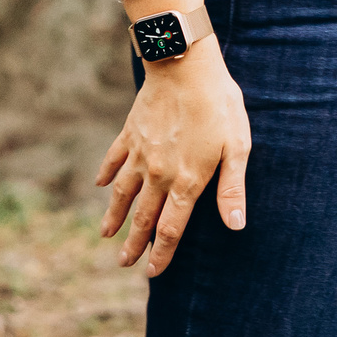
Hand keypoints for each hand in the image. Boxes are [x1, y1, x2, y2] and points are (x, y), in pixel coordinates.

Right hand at [98, 0, 249, 275]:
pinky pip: (114, 158)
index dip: (163, 253)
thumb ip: (232, 189)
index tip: (153, 272)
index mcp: (186, 181)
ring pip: (122, 193)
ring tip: (107, 234)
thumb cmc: (218, 104)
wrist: (185, 65)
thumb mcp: (236, 146)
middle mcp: (158, 173)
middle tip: (124, 264)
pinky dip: (106, 173)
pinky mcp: (130, 132)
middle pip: (144, 217)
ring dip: (114, 216)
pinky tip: (99, 184)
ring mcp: (140, 153)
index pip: (171, 228)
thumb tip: (235, 226)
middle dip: (135, 243)